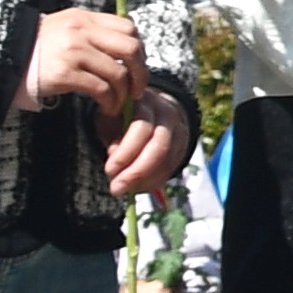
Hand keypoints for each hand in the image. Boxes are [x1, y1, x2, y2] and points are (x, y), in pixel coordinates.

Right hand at [19, 8, 142, 116]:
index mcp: (85, 18)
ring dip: (124, 93)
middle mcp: (81, 31)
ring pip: (118, 73)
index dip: (139, 50)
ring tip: (118, 103)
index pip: (128, 28)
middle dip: (140, 72)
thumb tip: (127, 49)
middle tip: (138, 89)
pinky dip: (110, 102)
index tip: (136, 67)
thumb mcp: (66, 28)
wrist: (5, 57)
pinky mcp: (65, 73)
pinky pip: (101, 89)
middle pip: (131, 49)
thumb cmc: (39, 47)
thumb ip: (93, 33)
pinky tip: (106, 108)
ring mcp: (73, 51)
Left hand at [101, 84, 192, 198]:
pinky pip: (171, 168)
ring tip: (125, 189)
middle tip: (117, 189)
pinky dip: (154, 181)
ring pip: (168, 161)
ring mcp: (179, 131)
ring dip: (145, 180)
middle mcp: (167, 115)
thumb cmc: (121, 116)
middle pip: (159, 147)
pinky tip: (138, 186)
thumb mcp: (109, 119)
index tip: (109, 171)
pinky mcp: (183, 146)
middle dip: (137, 171)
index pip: (141, 129)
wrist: (149, 108)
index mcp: (144, 103)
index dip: (126, 153)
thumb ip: (111, 135)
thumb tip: (113, 155)